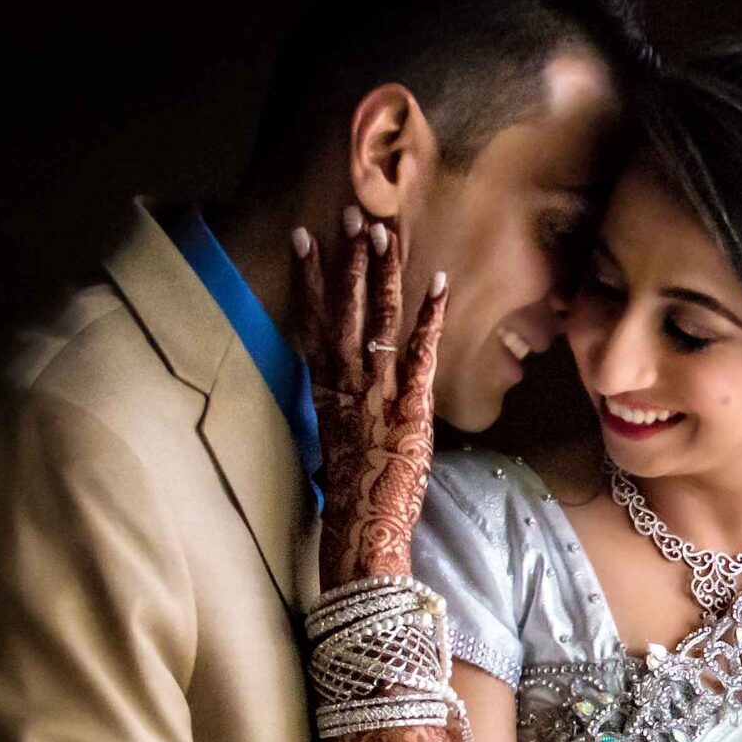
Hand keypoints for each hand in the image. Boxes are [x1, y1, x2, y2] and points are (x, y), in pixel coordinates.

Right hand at [294, 206, 445, 586]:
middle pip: (345, 309)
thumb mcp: (335, 440)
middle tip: (350, 216)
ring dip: (381, 275)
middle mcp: (347, 381)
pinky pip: (420, 350)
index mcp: (325, 388)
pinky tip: (437, 283)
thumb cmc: (352, 491)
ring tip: (382, 233)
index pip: (312, 319)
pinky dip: (429, 316)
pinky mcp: (410, 403)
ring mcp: (378, 390)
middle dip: (348, 260)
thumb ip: (339, 406)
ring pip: (378, 320)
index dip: (310, 277)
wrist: (364, 525)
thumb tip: (342, 392)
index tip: (304, 238)